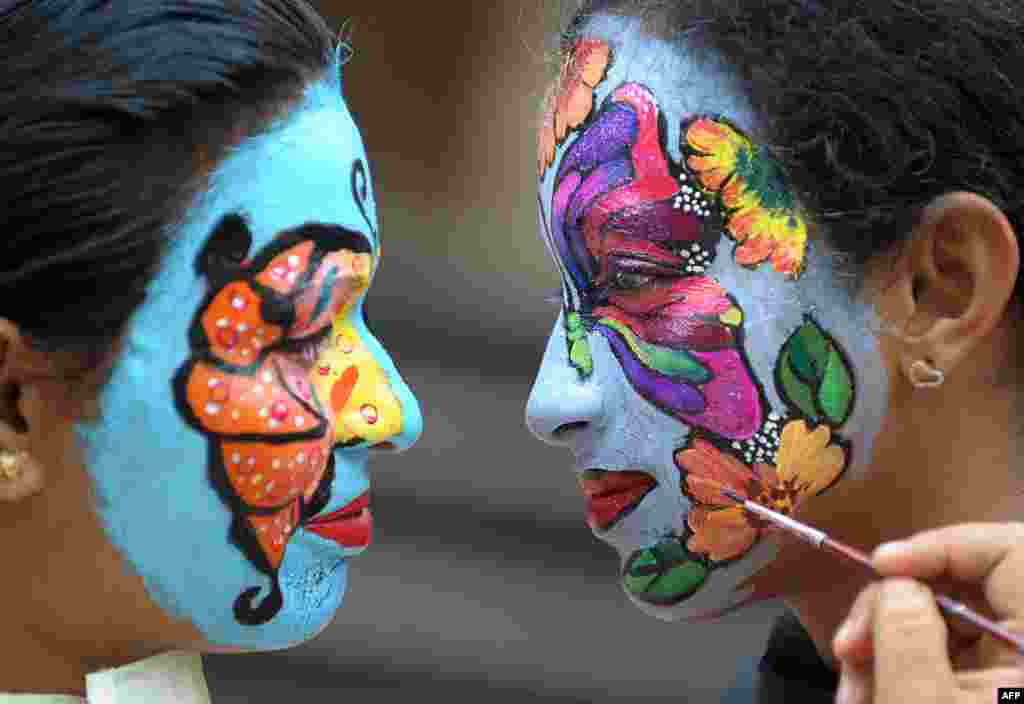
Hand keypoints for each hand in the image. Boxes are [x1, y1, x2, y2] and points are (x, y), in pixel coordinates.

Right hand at [830, 523, 1023, 702]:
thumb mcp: (919, 700)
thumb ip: (905, 632)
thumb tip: (895, 582)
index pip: (1009, 551)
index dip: (941, 546)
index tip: (880, 565)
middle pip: (961, 588)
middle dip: (892, 607)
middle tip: (848, 643)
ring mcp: (1006, 672)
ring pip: (939, 622)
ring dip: (882, 641)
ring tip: (849, 679)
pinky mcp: (983, 688)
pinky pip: (937, 655)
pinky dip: (894, 663)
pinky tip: (864, 690)